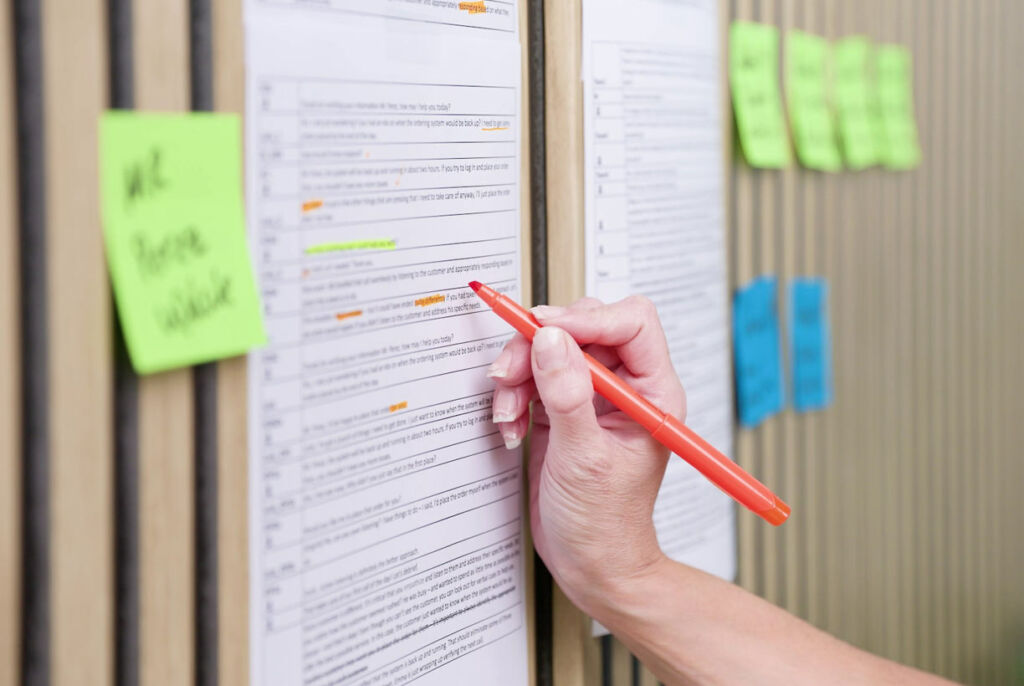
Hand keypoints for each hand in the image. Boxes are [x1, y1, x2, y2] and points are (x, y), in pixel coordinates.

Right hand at [487, 296, 686, 613]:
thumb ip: (566, 395)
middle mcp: (625, 388)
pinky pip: (533, 378)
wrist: (591, 564)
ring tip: (508, 412)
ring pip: (551, 350)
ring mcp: (592, 397)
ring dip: (520, 375)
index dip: (586, 318)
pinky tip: (511, 427)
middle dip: (539, 347)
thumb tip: (549, 340)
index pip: (630, 323)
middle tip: (510, 372)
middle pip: (583, 328)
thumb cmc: (606, 525)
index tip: (543, 329)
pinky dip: (514, 397)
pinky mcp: (563, 409)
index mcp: (652, 393)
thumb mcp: (584, 458)